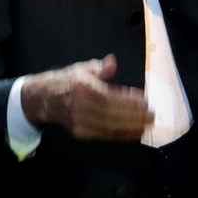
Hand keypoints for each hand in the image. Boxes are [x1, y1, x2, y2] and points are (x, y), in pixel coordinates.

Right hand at [21, 53, 153, 140]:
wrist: (44, 99)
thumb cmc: (69, 81)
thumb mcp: (83, 69)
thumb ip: (100, 67)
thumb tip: (112, 62)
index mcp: (83, 87)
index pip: (110, 96)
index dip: (129, 100)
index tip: (146, 101)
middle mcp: (81, 106)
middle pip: (112, 113)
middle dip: (134, 115)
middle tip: (152, 115)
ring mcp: (80, 121)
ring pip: (109, 126)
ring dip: (130, 127)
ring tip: (147, 124)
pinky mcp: (81, 133)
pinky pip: (104, 135)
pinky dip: (121, 135)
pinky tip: (134, 133)